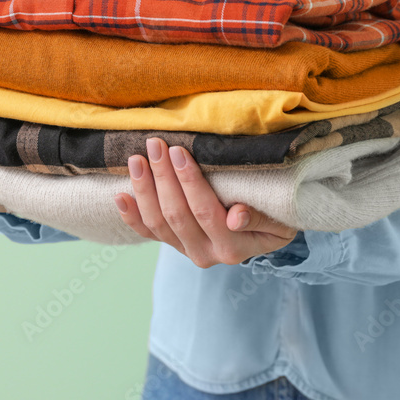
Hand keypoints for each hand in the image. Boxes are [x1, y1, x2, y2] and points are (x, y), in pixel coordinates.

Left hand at [115, 139, 296, 266]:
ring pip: (157, 223)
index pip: (205, 211)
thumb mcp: (279, 219)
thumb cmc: (276, 218)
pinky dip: (131, 215)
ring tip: (137, 160)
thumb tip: (236, 216)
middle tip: (155, 144)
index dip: (188, 181)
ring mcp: (186, 251)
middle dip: (162, 177)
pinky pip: (147, 233)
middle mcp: (207, 254)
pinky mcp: (173, 245)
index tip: (177, 151)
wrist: (267, 235)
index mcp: (233, 247)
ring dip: (144, 189)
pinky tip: (120, 195)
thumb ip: (260, 218)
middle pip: (176, 214)